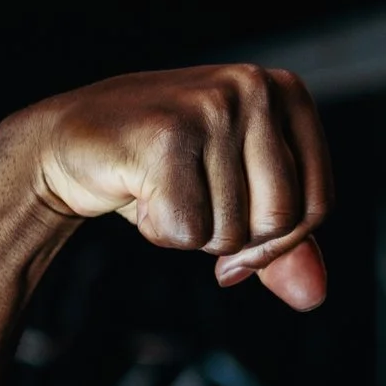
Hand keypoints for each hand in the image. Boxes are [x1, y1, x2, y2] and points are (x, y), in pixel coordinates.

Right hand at [16, 65, 332, 308]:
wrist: (67, 143)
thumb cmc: (163, 169)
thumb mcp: (235, 198)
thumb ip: (283, 246)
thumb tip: (314, 298)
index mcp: (286, 93)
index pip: (318, 203)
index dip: (278, 245)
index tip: (238, 248)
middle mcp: (255, 87)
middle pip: (280, 221)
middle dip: (231, 240)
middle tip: (191, 206)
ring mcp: (211, 106)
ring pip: (232, 230)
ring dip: (190, 233)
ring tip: (161, 189)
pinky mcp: (165, 134)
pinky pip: (187, 231)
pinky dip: (158, 231)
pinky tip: (137, 191)